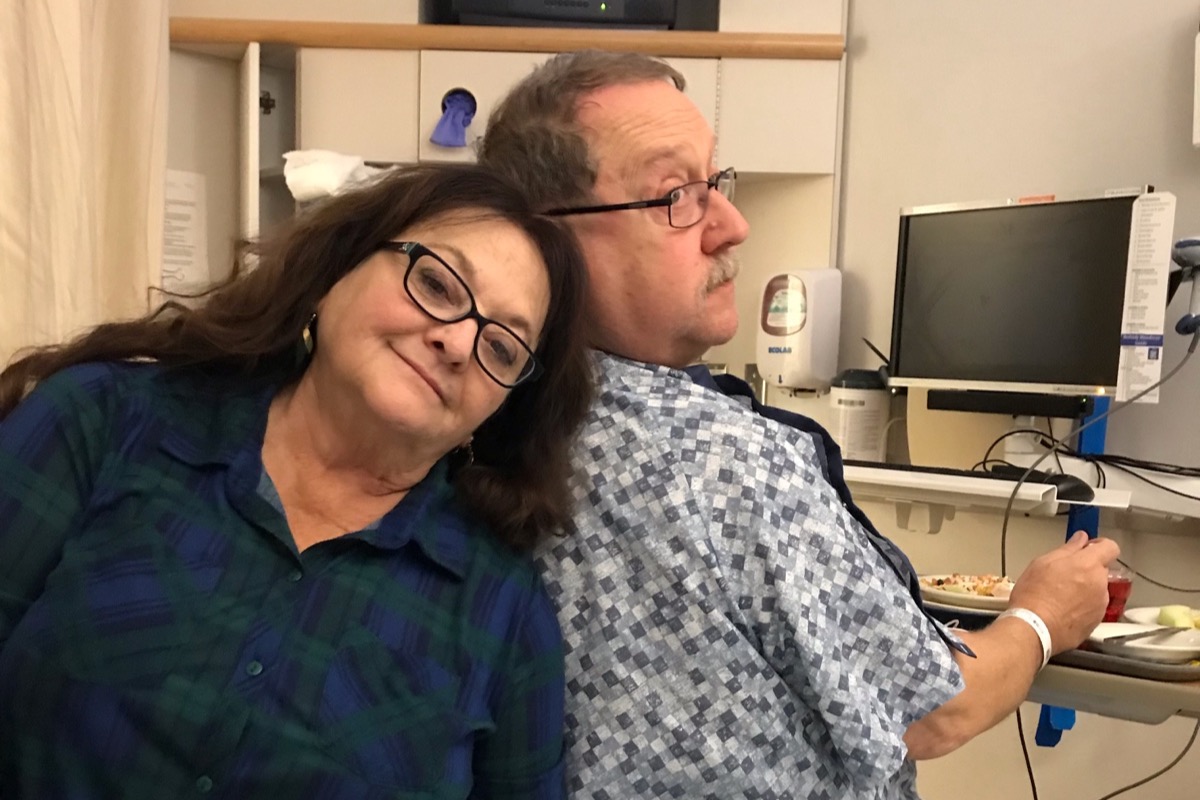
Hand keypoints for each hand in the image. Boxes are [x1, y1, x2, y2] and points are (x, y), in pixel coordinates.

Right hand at [1007, 531, 1119, 653]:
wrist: (1034, 627)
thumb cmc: (1034, 595)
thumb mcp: (1043, 563)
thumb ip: (1067, 549)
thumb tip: (1079, 540)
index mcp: (1088, 564)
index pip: (1110, 547)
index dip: (1100, 545)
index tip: (1088, 548)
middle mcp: (1100, 583)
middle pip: (1100, 570)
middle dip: (1086, 570)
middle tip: (1063, 575)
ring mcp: (1100, 604)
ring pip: (1096, 590)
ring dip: (1084, 590)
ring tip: (1060, 596)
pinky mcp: (1096, 621)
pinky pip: (1092, 608)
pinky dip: (1082, 607)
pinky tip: (1063, 609)